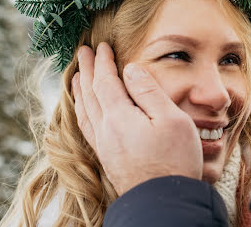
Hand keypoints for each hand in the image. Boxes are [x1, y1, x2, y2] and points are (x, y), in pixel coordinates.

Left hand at [72, 42, 202, 194]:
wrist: (164, 203)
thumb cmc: (174, 161)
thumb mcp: (171, 120)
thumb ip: (149, 92)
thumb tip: (131, 69)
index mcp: (120, 117)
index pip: (105, 81)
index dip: (102, 62)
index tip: (101, 46)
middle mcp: (105, 130)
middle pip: (89, 94)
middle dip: (86, 71)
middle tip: (82, 53)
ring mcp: (104, 146)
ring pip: (84, 111)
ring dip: (80, 91)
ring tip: (76, 78)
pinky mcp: (108, 158)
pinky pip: (87, 127)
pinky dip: (82, 112)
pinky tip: (86, 113)